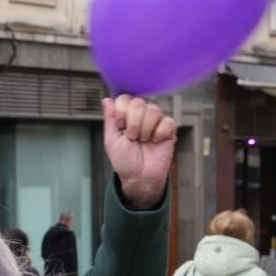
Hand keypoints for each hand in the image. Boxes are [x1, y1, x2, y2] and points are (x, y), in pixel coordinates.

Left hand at [100, 95, 177, 209]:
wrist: (139, 177)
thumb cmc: (124, 161)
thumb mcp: (111, 140)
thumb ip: (110, 119)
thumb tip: (106, 100)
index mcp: (126, 116)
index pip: (125, 99)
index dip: (122, 111)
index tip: (120, 126)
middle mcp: (141, 115)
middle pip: (139, 102)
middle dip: (133, 123)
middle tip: (132, 137)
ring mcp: (156, 121)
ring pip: (153, 110)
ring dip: (145, 129)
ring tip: (143, 141)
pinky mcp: (169, 129)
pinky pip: (167, 121)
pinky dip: (159, 134)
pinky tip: (155, 142)